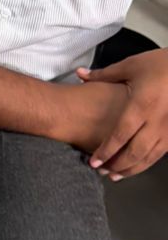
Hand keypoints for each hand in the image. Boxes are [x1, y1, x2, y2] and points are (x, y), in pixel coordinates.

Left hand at [75, 50, 167, 178]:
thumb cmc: (160, 65)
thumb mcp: (130, 66)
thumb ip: (103, 74)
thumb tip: (79, 74)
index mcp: (141, 104)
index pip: (120, 135)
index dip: (106, 151)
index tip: (94, 162)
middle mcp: (156, 120)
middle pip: (135, 151)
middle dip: (117, 165)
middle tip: (102, 172)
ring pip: (150, 156)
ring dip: (132, 169)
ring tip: (116, 175)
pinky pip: (161, 152)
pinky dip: (147, 162)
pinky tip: (137, 166)